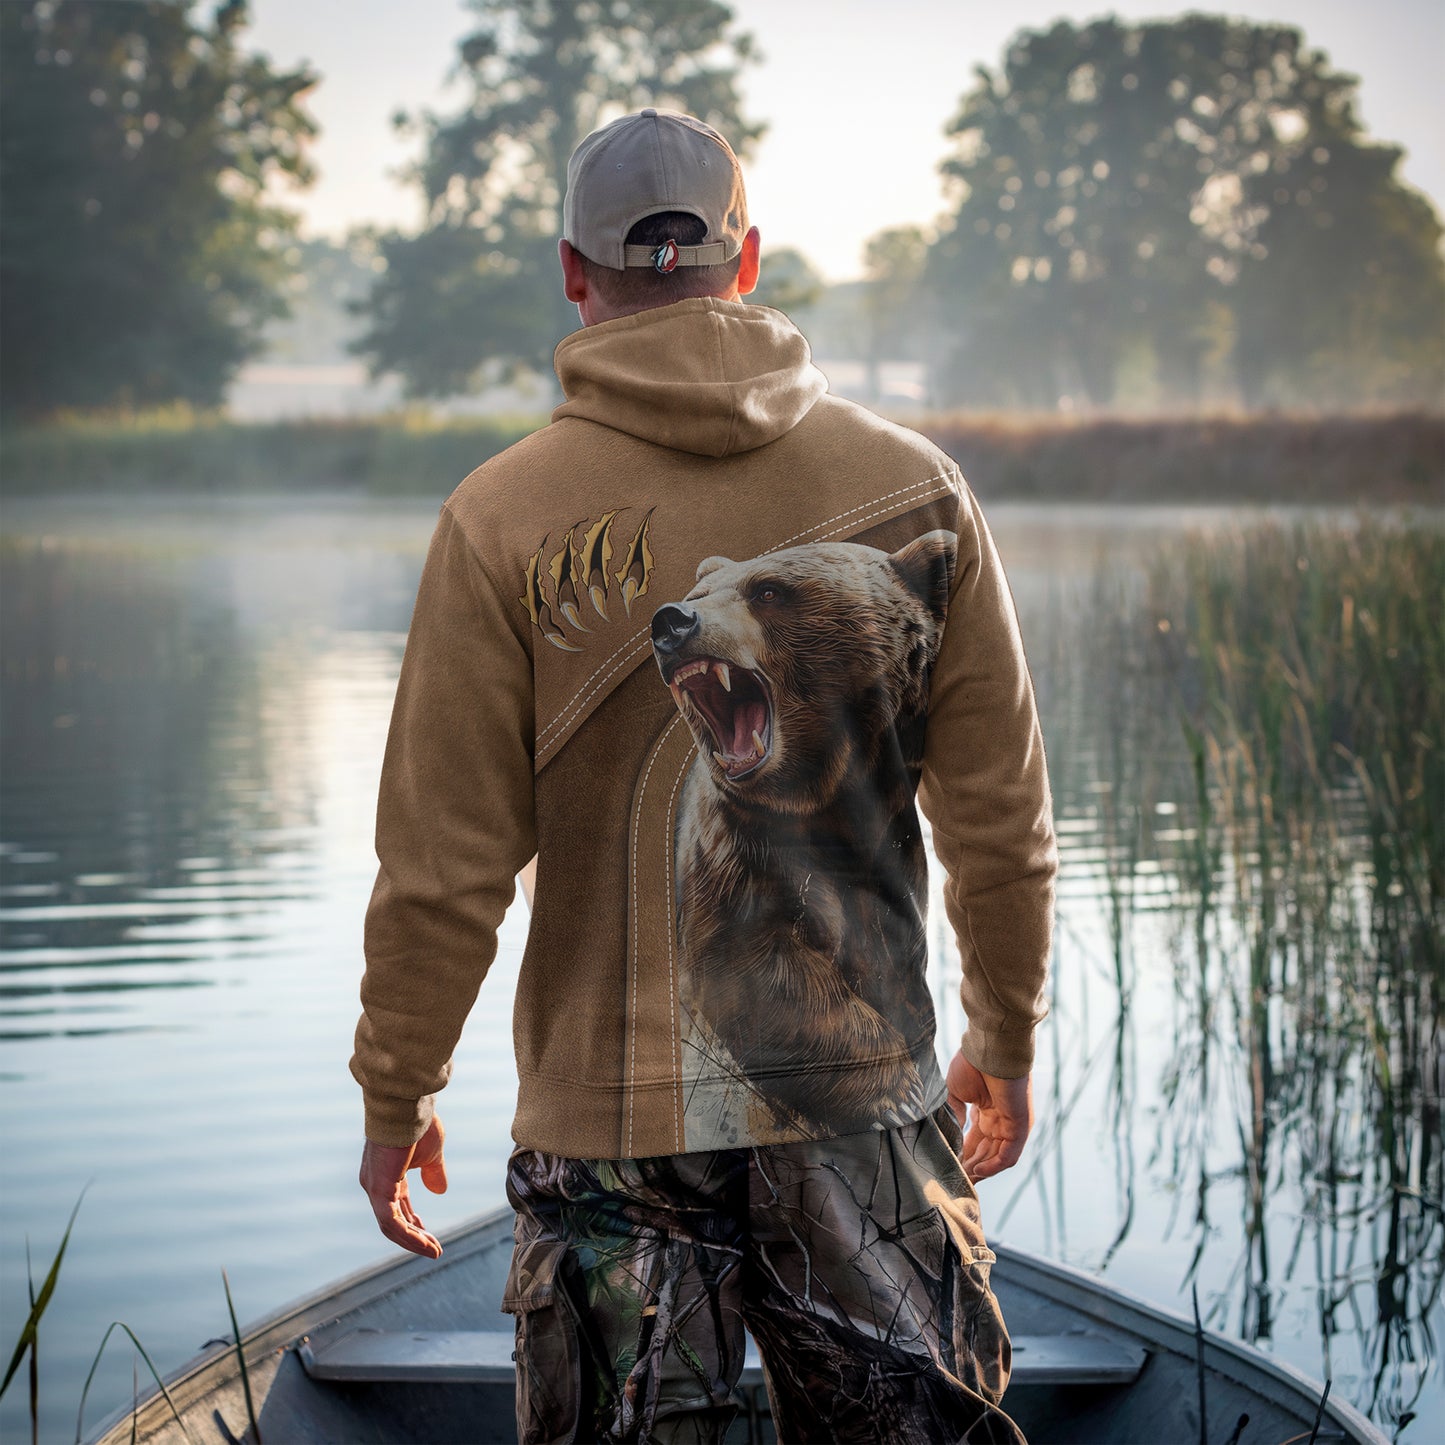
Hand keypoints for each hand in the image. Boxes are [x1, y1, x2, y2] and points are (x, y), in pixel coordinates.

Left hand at [359, 1114, 447, 1257]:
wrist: (406, 1106)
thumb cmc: (419, 1124)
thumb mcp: (432, 1153)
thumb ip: (434, 1172)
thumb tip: (439, 1191)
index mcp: (387, 1174)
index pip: (397, 1206)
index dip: (413, 1222)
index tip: (428, 1234)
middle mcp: (375, 1183)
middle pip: (393, 1219)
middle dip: (414, 1235)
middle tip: (433, 1249)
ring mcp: (374, 1187)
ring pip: (392, 1226)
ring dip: (414, 1241)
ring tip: (434, 1251)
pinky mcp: (378, 1190)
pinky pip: (392, 1222)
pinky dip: (409, 1236)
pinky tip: (426, 1244)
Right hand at [947, 1051, 1032, 1180]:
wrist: (989, 1049)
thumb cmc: (971, 1064)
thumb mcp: (954, 1092)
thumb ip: (953, 1115)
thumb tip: (951, 1135)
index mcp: (986, 1111)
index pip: (975, 1141)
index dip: (962, 1156)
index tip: (948, 1167)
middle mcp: (1000, 1120)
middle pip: (985, 1153)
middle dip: (970, 1168)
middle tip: (954, 1180)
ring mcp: (1011, 1125)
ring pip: (996, 1158)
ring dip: (980, 1171)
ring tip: (963, 1180)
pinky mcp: (1020, 1127)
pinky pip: (1008, 1156)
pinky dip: (993, 1166)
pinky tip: (977, 1171)